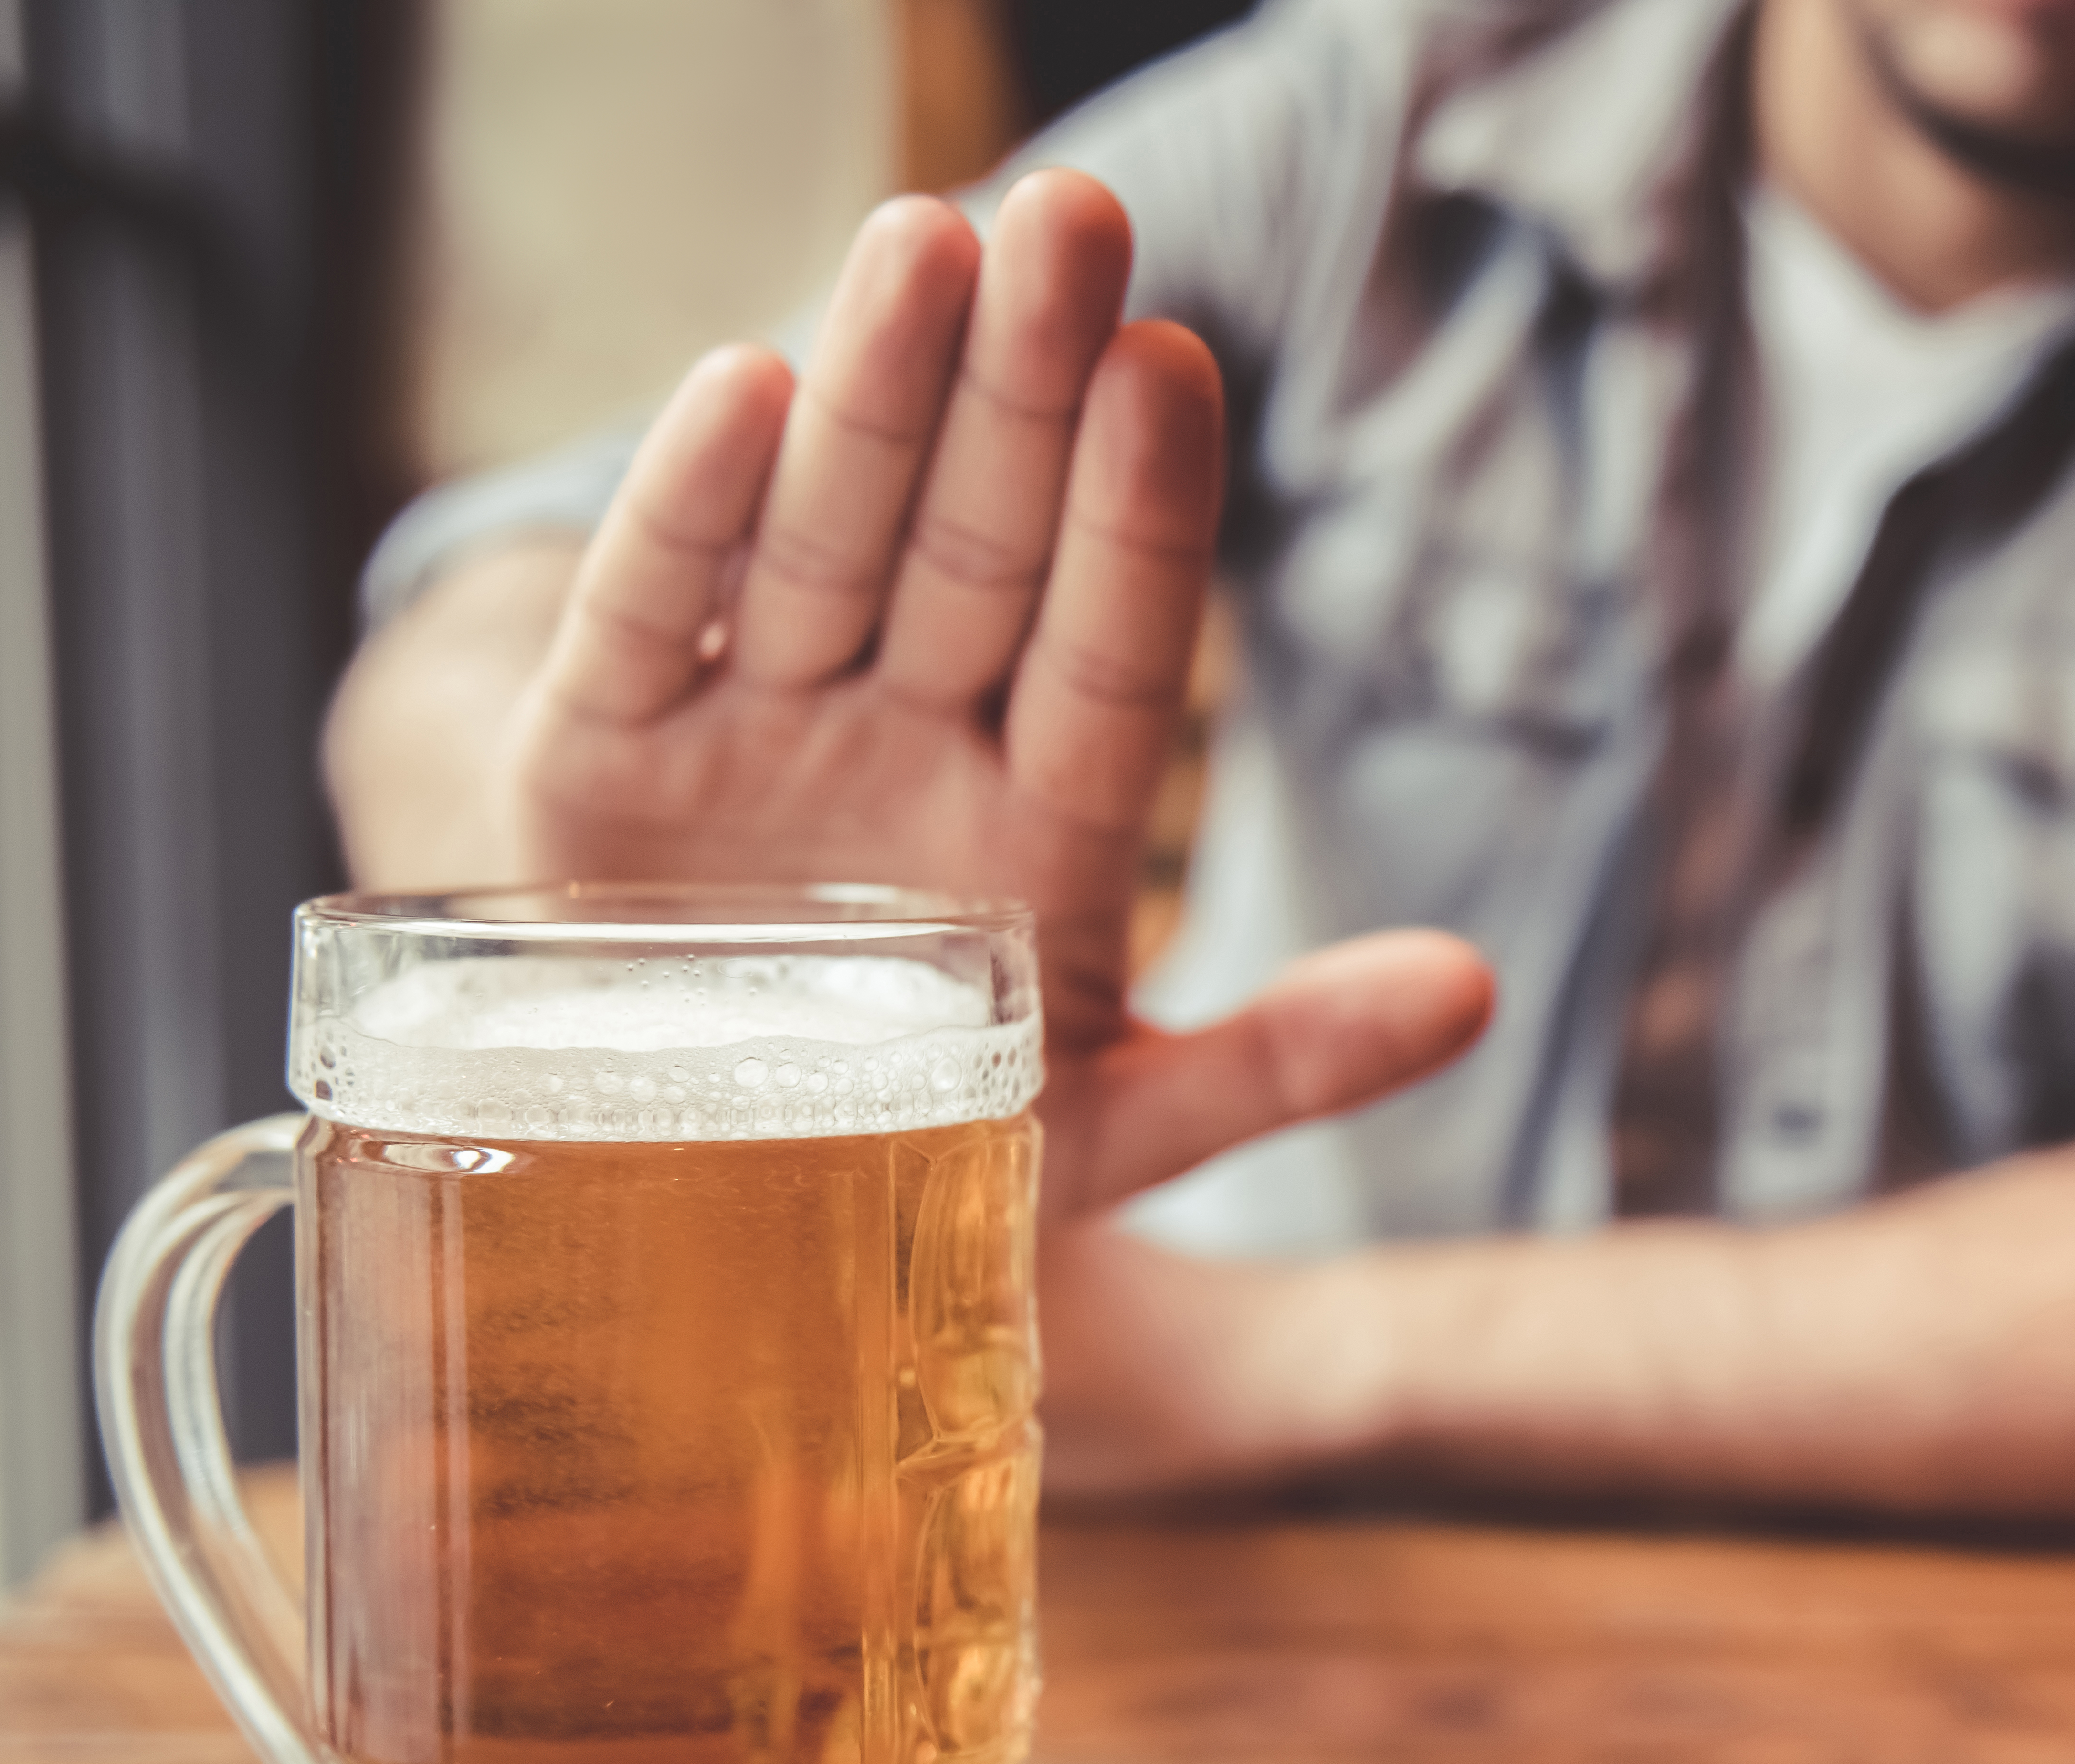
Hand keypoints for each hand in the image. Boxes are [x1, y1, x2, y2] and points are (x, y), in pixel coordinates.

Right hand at [495, 170, 1489, 1217]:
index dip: (1138, 513)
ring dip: (875, 400)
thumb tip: (1474, 994)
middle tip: (1069, 216)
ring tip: (923, 242)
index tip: (1172, 366)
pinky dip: (688, 516)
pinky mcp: (600, 760)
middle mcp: (903, 747)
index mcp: (1038, 824)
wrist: (701, 1235)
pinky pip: (655, 622)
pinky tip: (744, 386)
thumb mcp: (1108, 1128)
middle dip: (1019, 387)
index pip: (1108, 643)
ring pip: (828, 544)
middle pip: (978, 549)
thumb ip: (1283, 1065)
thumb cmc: (919, 1162)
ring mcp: (754, 739)